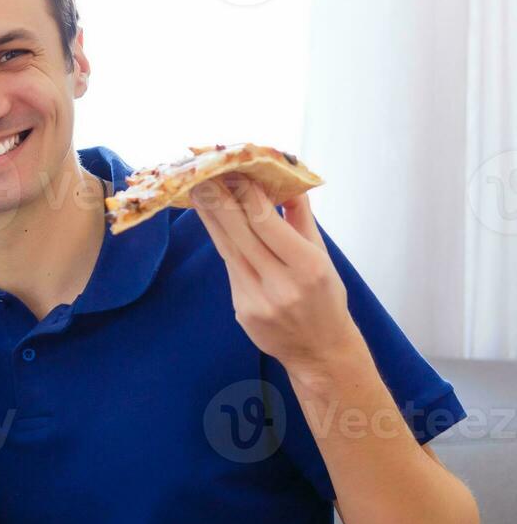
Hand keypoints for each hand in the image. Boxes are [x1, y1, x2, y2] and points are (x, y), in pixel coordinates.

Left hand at [191, 175, 360, 372]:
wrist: (320, 351)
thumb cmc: (326, 298)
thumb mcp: (323, 257)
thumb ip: (301, 220)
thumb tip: (286, 181)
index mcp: (309, 267)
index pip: (268, 224)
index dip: (247, 196)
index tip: (234, 171)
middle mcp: (282, 285)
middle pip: (241, 234)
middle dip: (220, 201)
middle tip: (203, 173)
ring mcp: (258, 300)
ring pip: (228, 249)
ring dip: (211, 217)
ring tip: (198, 191)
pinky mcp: (242, 310)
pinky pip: (230, 268)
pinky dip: (222, 241)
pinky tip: (212, 221)